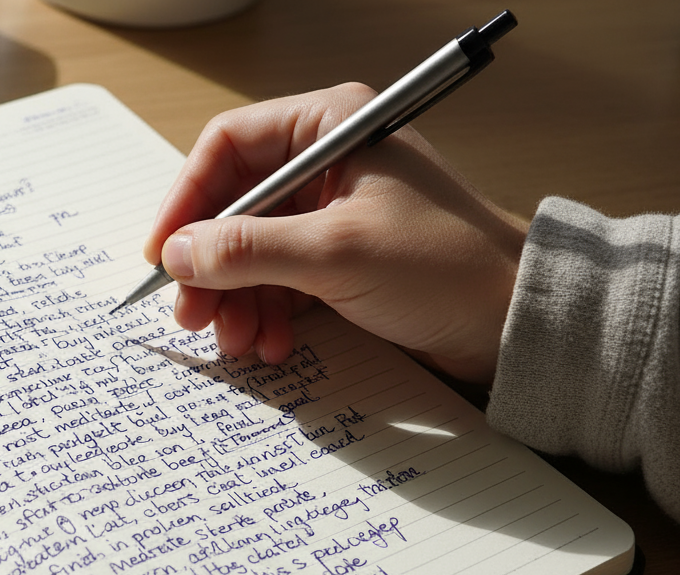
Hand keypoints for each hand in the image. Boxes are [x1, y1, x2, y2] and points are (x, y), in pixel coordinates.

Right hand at [145, 83, 528, 382]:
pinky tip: (273, 344)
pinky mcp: (341, 256)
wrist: (516, 321)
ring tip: (239, 341)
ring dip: (236, 299)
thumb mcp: (335, 253)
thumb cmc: (445, 266)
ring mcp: (333, 211)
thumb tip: (178, 254)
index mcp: (331, 125)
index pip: (228, 147)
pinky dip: (267, 313)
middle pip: (234, 205)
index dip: (187, 200)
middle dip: (211, 266)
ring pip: (252, 249)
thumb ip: (248, 251)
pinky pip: (279, 279)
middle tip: (193, 314)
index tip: (164, 252)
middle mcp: (328, 160)